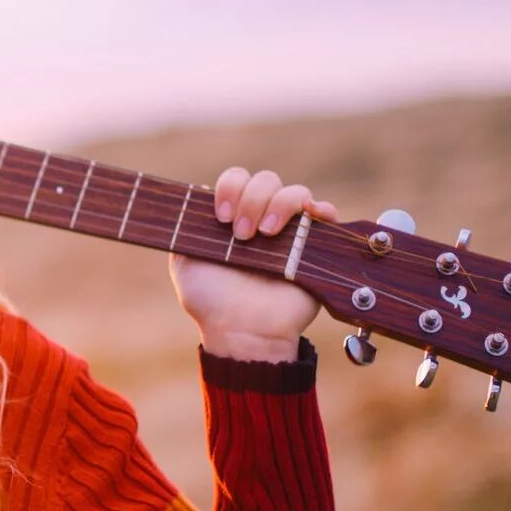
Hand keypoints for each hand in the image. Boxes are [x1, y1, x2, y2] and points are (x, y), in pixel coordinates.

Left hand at [167, 166, 339, 360]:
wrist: (243, 330)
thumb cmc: (212, 301)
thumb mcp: (184, 262)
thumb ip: (186, 229)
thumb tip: (195, 195)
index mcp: (233, 218)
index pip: (237, 179)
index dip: (230, 188)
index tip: (222, 216)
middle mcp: (262, 219)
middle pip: (266, 180)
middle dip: (252, 200)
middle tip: (241, 234)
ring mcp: (290, 231)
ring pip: (295, 192)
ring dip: (279, 205)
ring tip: (266, 235)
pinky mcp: (315, 245)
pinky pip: (327, 212)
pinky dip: (320, 207)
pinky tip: (308, 215)